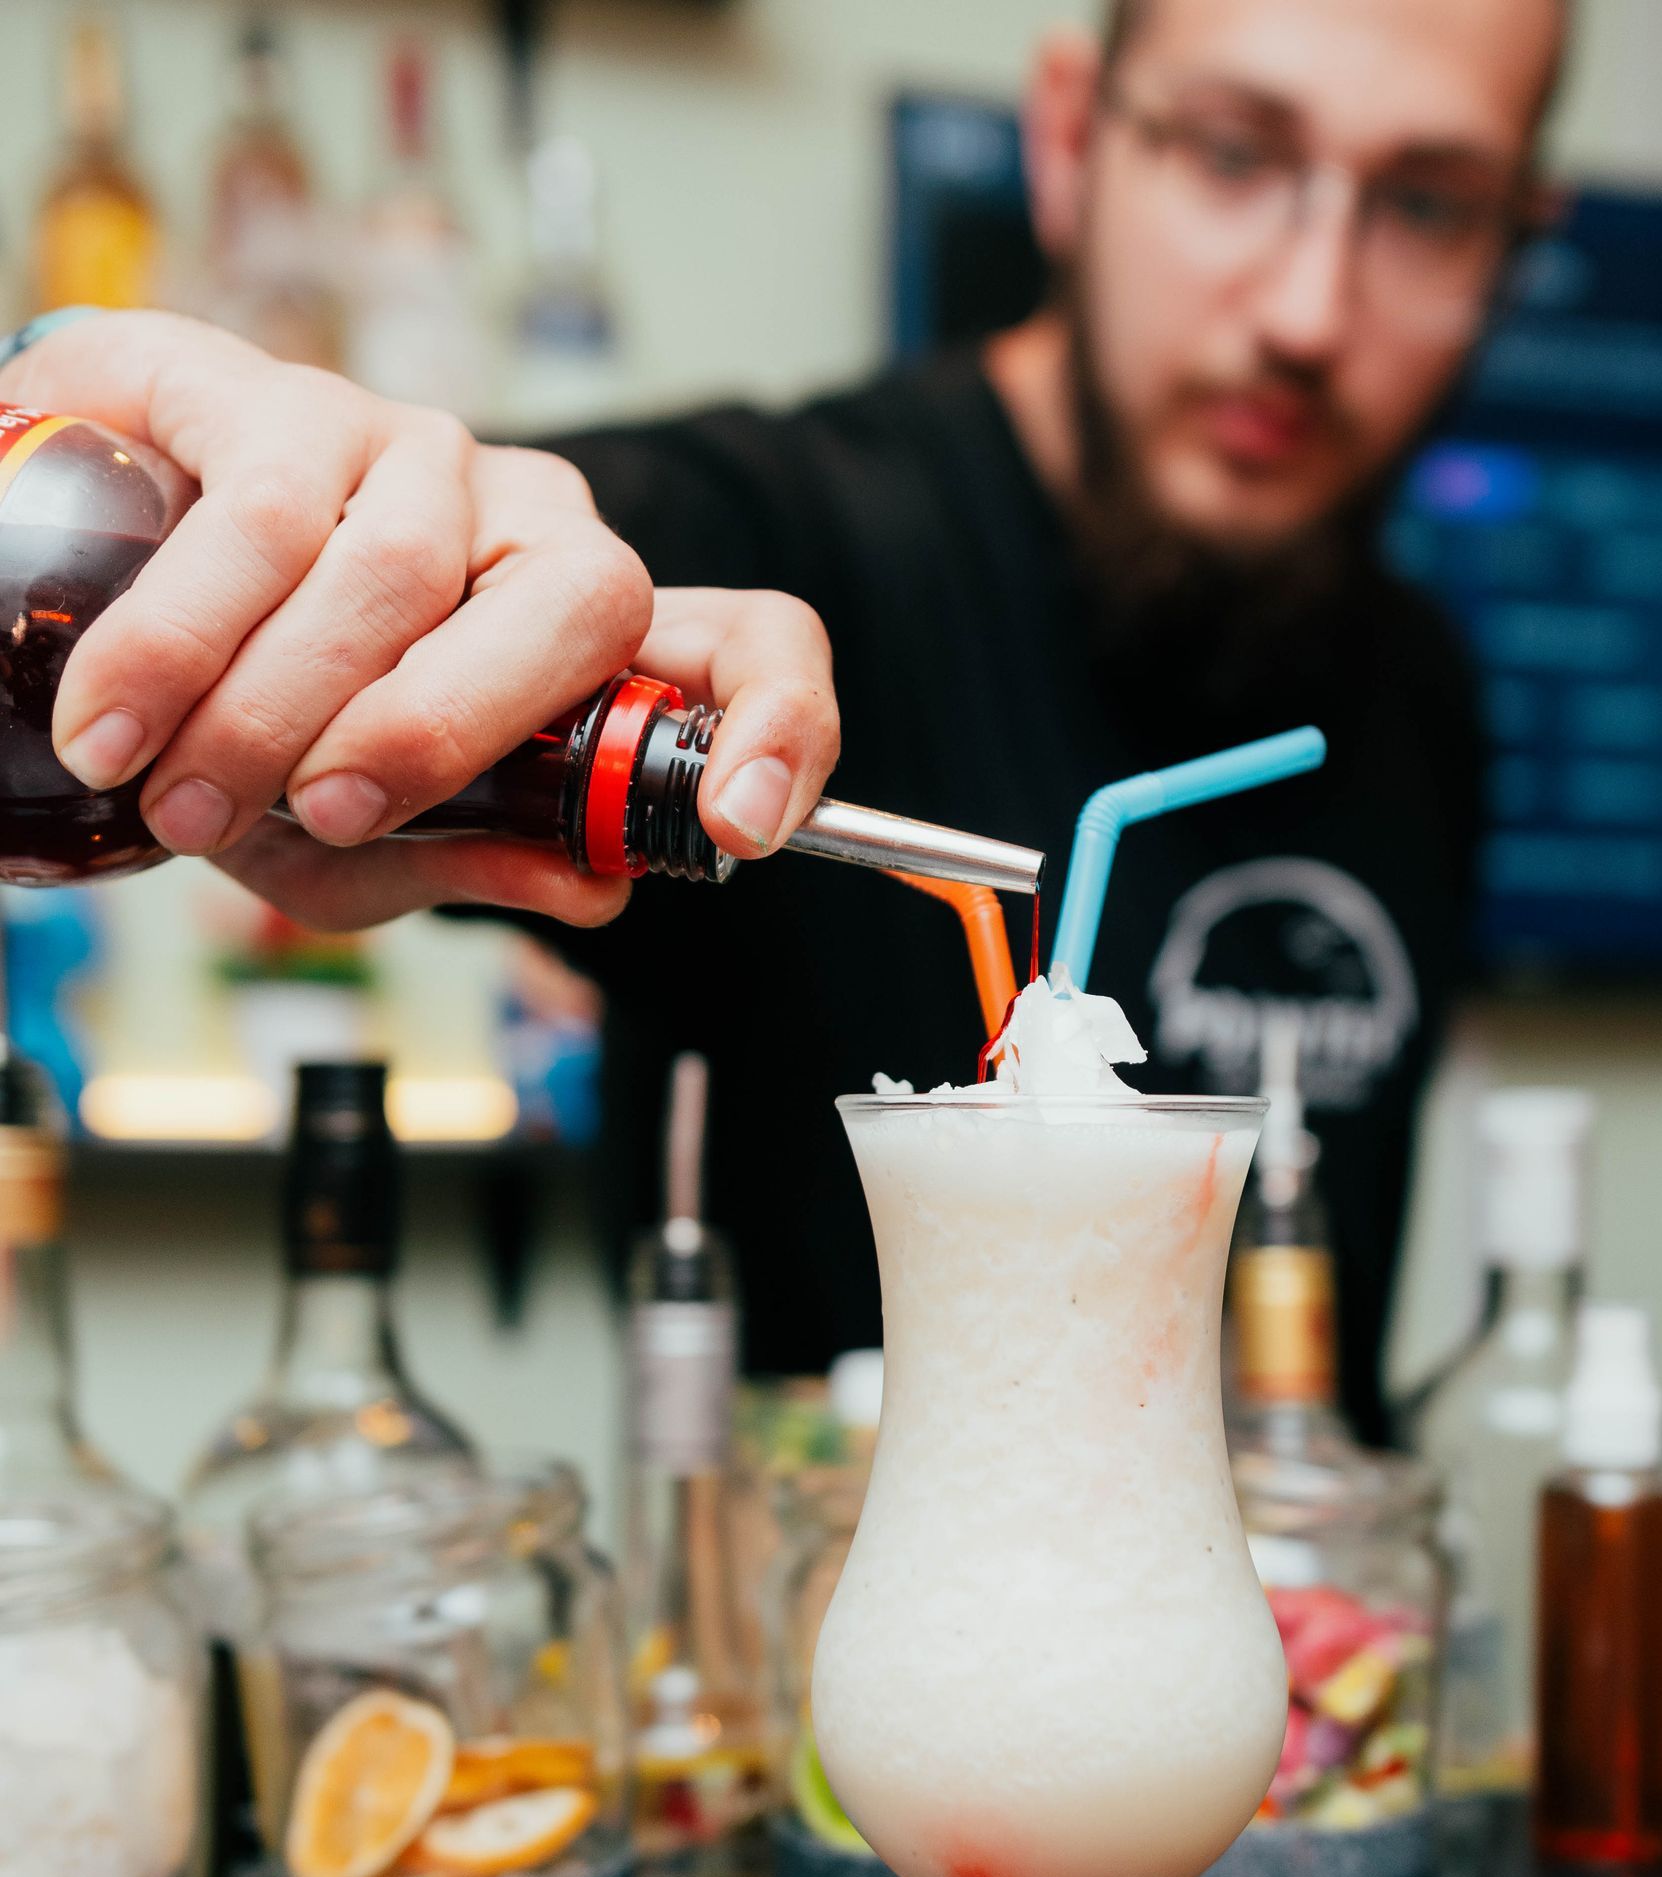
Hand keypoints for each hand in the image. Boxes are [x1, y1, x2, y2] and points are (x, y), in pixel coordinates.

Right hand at [3, 311, 840, 928]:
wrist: (76, 612)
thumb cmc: (249, 737)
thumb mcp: (365, 852)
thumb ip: (477, 863)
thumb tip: (597, 889)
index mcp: (588, 646)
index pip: (749, 646)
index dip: (779, 724)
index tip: (740, 823)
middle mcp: (533, 528)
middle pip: (580, 602)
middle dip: (445, 732)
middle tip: (326, 814)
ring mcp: (421, 452)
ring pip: (401, 571)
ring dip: (274, 711)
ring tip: (178, 795)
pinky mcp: (285, 395)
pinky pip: (268, 507)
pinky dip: (185, 636)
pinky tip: (125, 712)